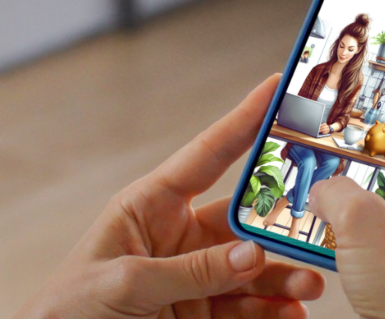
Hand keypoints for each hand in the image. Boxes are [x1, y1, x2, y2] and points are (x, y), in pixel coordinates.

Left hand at [16, 75, 324, 318]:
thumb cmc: (67, 309)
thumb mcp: (123, 281)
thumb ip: (190, 270)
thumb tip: (252, 253)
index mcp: (150, 205)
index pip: (206, 155)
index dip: (243, 120)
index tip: (278, 88)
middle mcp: (178, 236)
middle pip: (242, 219)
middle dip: (280, 223)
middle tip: (316, 225)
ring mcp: (192, 276)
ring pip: (251, 268)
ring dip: (283, 276)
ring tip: (310, 287)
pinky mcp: (200, 313)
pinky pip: (245, 308)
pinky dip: (272, 311)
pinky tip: (291, 314)